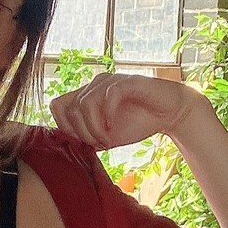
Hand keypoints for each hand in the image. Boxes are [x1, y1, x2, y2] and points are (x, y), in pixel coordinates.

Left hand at [49, 71, 209, 150]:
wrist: (169, 113)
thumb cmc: (138, 122)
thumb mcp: (107, 136)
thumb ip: (87, 137)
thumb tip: (69, 146)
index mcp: (86, 95)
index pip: (57, 105)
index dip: (65, 127)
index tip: (83, 142)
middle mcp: (94, 84)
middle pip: (68, 107)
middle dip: (81, 132)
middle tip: (98, 143)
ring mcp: (110, 81)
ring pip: (85, 103)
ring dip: (93, 128)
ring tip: (107, 139)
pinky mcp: (128, 81)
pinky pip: (108, 95)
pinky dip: (108, 116)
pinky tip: (114, 129)